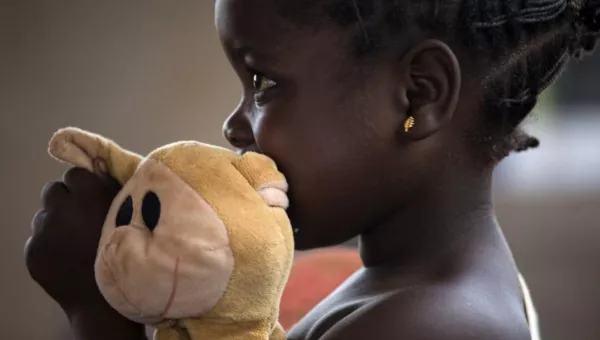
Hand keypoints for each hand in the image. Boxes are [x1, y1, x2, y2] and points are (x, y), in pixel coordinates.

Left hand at [25, 164, 120, 312]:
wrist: (106, 299)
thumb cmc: (127, 251)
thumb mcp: (130, 213)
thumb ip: (113, 187)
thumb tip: (99, 165)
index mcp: (88, 194)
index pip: (74, 174)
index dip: (84, 186)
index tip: (93, 199)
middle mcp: (62, 207)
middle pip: (54, 191)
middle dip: (66, 201)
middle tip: (82, 218)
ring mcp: (43, 230)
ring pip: (44, 215)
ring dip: (57, 222)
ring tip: (75, 240)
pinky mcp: (32, 250)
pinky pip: (38, 238)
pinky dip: (50, 243)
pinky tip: (67, 256)